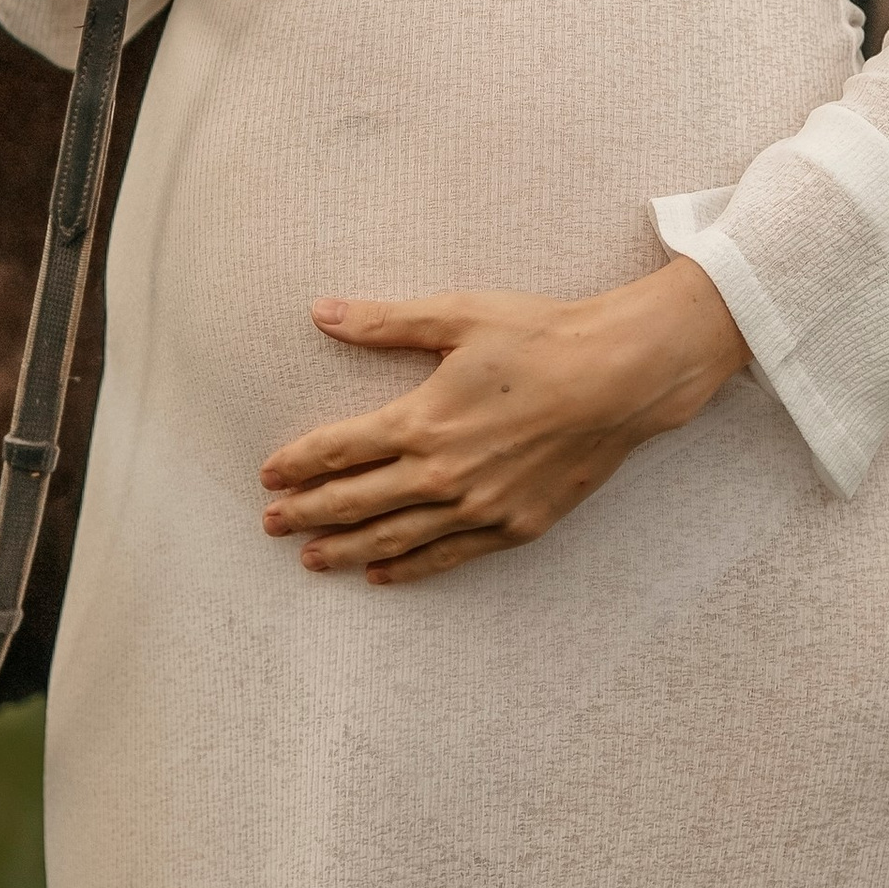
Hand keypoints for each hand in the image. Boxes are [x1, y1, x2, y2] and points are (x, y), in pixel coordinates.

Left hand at [257, 262, 750, 585]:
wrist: (620, 376)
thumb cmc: (540, 336)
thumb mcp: (458, 316)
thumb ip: (384, 321)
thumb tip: (320, 312)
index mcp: (421, 419)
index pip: (339, 450)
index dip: (298, 464)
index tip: (268, 476)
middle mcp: (442, 473)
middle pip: (356, 501)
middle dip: (306, 513)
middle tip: (269, 525)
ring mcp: (479, 508)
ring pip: (395, 537)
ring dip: (346, 549)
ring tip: (310, 559)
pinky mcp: (514, 527)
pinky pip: (448, 556)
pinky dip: (409, 567)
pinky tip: (381, 575)